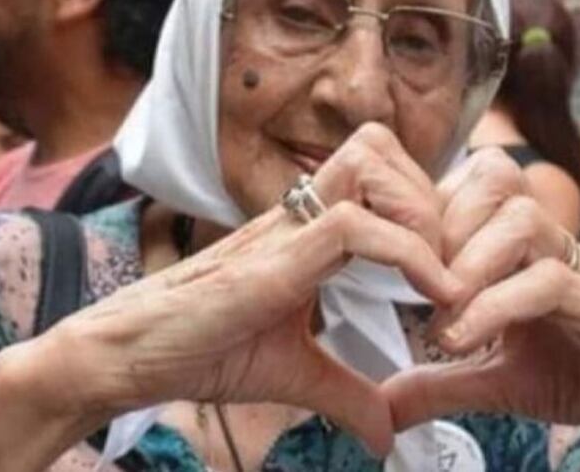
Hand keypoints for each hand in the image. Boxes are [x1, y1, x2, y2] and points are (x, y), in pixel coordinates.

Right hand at [0, 124, 461, 456]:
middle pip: (376, 146)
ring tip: (437, 275)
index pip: (374, 171)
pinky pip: (349, 227)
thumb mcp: (293, 373)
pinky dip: (406, 255)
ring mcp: (282, 231)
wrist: (127, 357)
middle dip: (430, 196)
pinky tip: (431, 300)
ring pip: (367, 164)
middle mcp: (296, 217)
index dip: (425, 203)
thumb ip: (346, 393)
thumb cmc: (199, 352)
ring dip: (418, 212)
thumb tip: (387, 433)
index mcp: (304, 233)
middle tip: (448, 262)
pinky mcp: (269, 260)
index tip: (451, 266)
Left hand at [384, 148, 579, 470]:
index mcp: (524, 245)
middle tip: (417, 283)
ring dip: (467, 263)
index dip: (428, 206)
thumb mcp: (494, 380)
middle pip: (495, 174)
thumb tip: (381, 404)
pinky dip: (493, 307)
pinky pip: (549, 282)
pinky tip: (460, 341)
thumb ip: (439, 382)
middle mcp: (554, 244)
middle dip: (443, 223)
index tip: (397, 260)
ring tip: (439, 316)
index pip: (473, 178)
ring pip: (521, 218)